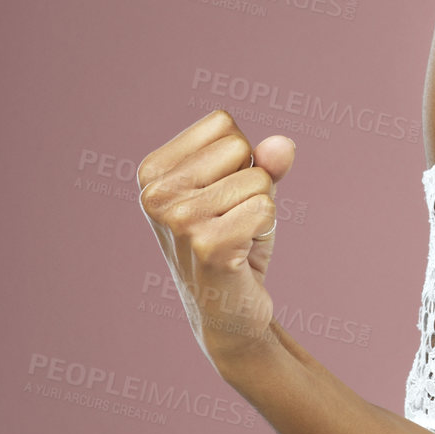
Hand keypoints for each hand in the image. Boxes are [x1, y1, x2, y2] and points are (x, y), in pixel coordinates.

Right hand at [136, 109, 296, 370]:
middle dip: (251, 180)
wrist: (228, 309)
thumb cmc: (235, 239)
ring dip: (260, 207)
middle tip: (232, 218)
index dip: (239, 156)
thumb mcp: (249, 187)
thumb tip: (282, 146)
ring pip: (258, 179)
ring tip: (236, 237)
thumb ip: (267, 159)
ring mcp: (178, 221)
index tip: (222, 193)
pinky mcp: (208, 245)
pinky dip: (265, 229)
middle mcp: (155, 194)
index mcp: (152, 172)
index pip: (223, 124)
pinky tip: (241, 254)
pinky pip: (266, 208)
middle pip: (240, 147)